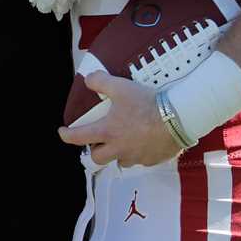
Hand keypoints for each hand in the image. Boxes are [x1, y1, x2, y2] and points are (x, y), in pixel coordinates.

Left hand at [57, 72, 181, 166]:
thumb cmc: (146, 103)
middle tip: (98, 140)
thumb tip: (88, 79)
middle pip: (98, 158)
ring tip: (122, 141)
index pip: (79, 138)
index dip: (67, 136)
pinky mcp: (153, 160)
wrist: (178, 118)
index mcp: (108, 132)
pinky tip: (144, 142)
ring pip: (121, 161)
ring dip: (117, 152)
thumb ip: (100, 82)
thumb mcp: (121, 87)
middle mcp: (119, 148)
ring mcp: (137, 157)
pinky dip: (138, 153)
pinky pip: (141, 160)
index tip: (62, 133)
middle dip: (94, 150)